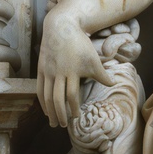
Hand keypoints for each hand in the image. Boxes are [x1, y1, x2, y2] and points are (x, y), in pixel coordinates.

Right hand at [37, 11, 111, 127]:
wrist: (61, 27)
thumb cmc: (80, 44)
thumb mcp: (93, 59)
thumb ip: (102, 74)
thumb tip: (113, 84)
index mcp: (73, 72)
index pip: (72, 96)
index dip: (74, 108)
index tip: (77, 118)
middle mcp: (58, 73)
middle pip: (57, 99)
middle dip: (60, 114)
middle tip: (63, 126)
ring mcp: (48, 71)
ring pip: (46, 96)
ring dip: (49, 111)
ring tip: (53, 122)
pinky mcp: (41, 69)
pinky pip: (39, 89)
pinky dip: (42, 101)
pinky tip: (45, 109)